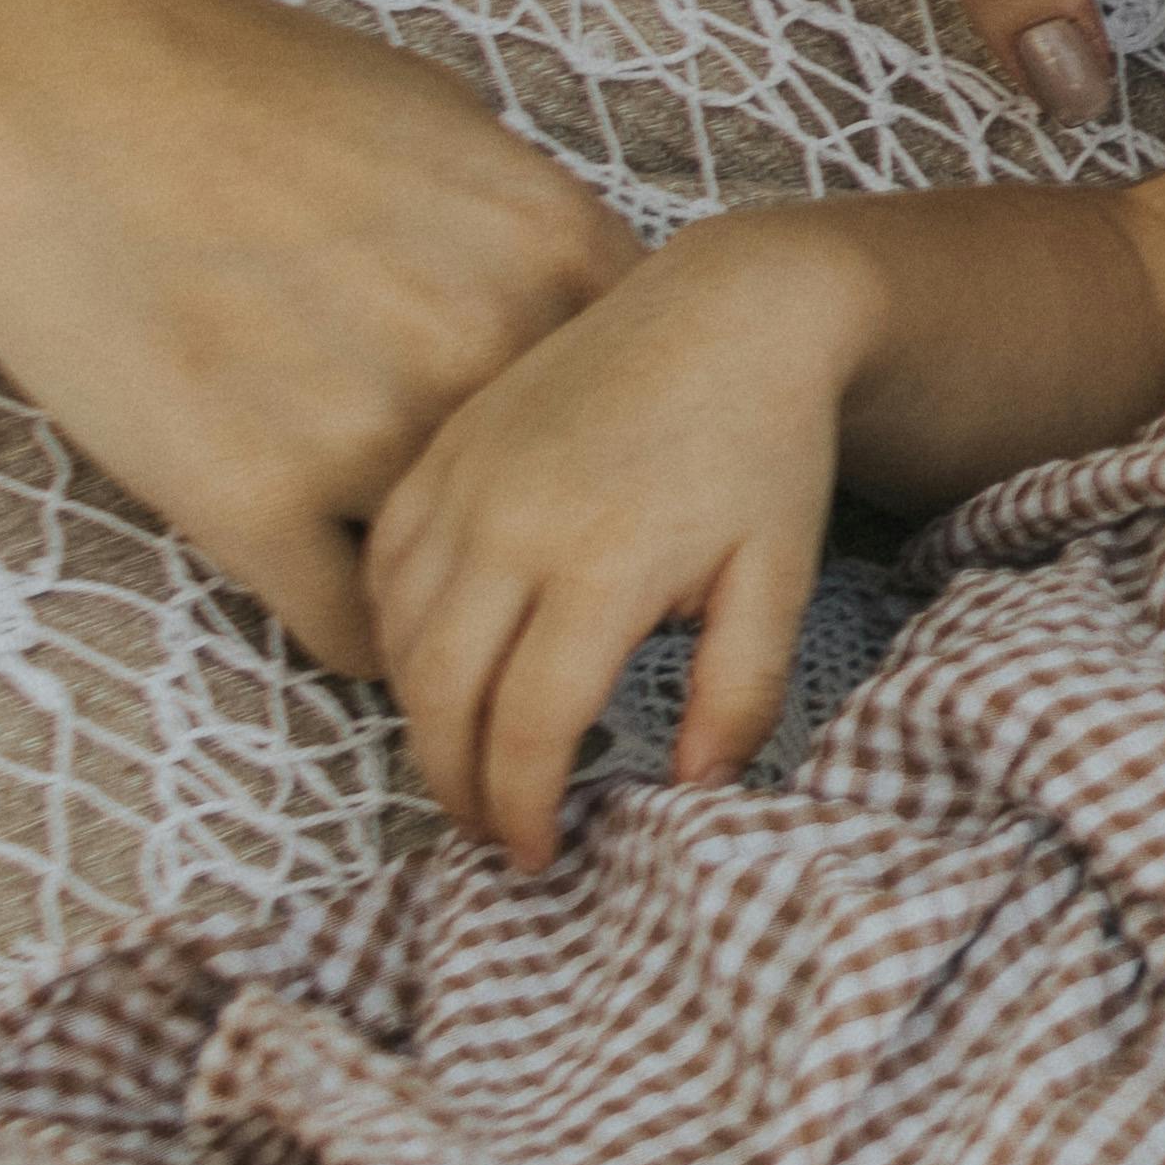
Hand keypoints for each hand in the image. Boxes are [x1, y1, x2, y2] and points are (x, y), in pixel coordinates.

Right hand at [0, 0, 635, 680]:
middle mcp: (483, 340)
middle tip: (540, 569)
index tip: (600, 469)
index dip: (622, 435)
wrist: (46, 87)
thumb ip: (515, 224)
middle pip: (567, 485)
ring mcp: (368, 425)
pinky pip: (348, 625)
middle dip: (554, 526)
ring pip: (462, 569)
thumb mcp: (438, 119)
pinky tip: (365, 627)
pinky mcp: (246, 496)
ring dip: (458, 594)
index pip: (644, 384)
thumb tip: (563, 297)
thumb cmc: (231, 80)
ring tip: (457, 619)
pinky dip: (365, 635)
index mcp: (548, 241)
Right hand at [366, 219, 861, 865]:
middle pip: (444, 698)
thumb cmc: (764, 450)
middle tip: (494, 831)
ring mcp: (464, 483)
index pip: (532, 727)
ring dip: (424, 720)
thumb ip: (740, 689)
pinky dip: (399, 638)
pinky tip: (446, 669)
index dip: (528, 808)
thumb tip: (693, 788)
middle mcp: (512, 525)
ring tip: (472, 763)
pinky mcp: (441, 453)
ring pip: (401, 641)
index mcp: (603, 563)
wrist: (731, 311)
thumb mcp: (780, 573)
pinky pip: (384, 571)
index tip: (543, 854)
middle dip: (458, 787)